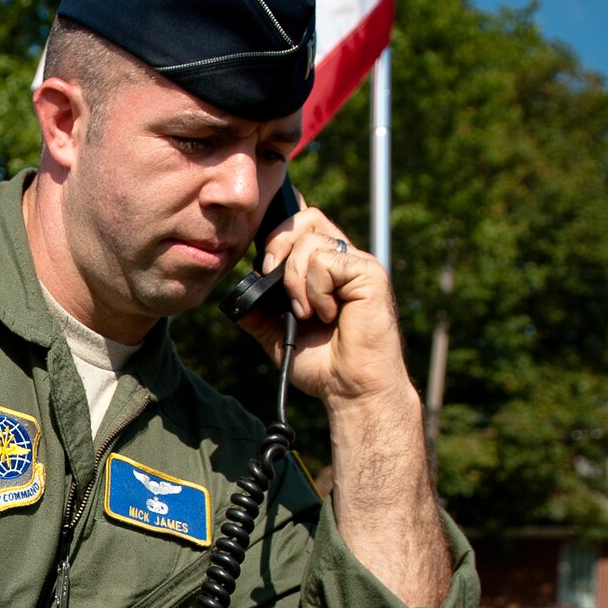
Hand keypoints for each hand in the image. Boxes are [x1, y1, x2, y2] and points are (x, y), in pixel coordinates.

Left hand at [237, 199, 412, 413]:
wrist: (348, 388)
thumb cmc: (322, 364)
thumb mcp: (276, 334)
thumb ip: (258, 311)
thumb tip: (238, 293)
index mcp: (323, 266)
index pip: (301, 222)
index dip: (278, 232)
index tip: (265, 266)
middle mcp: (342, 258)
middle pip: (305, 219)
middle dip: (277, 248)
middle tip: (276, 285)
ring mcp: (358, 263)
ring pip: (310, 241)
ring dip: (296, 282)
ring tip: (308, 313)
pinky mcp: (370, 273)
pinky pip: (326, 262)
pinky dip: (317, 292)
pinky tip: (328, 314)